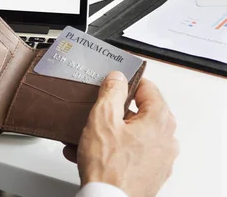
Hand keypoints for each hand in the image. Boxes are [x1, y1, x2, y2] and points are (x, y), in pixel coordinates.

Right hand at [64, 72, 178, 196]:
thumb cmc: (109, 166)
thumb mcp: (102, 117)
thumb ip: (111, 92)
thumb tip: (117, 78)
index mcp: (160, 120)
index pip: (148, 88)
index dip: (126, 83)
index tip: (111, 85)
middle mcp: (166, 139)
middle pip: (139, 112)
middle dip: (113, 112)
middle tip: (96, 113)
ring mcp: (160, 159)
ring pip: (132, 134)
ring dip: (108, 132)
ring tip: (86, 136)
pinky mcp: (149, 174)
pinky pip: (129, 153)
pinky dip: (112, 149)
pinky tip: (89, 152)